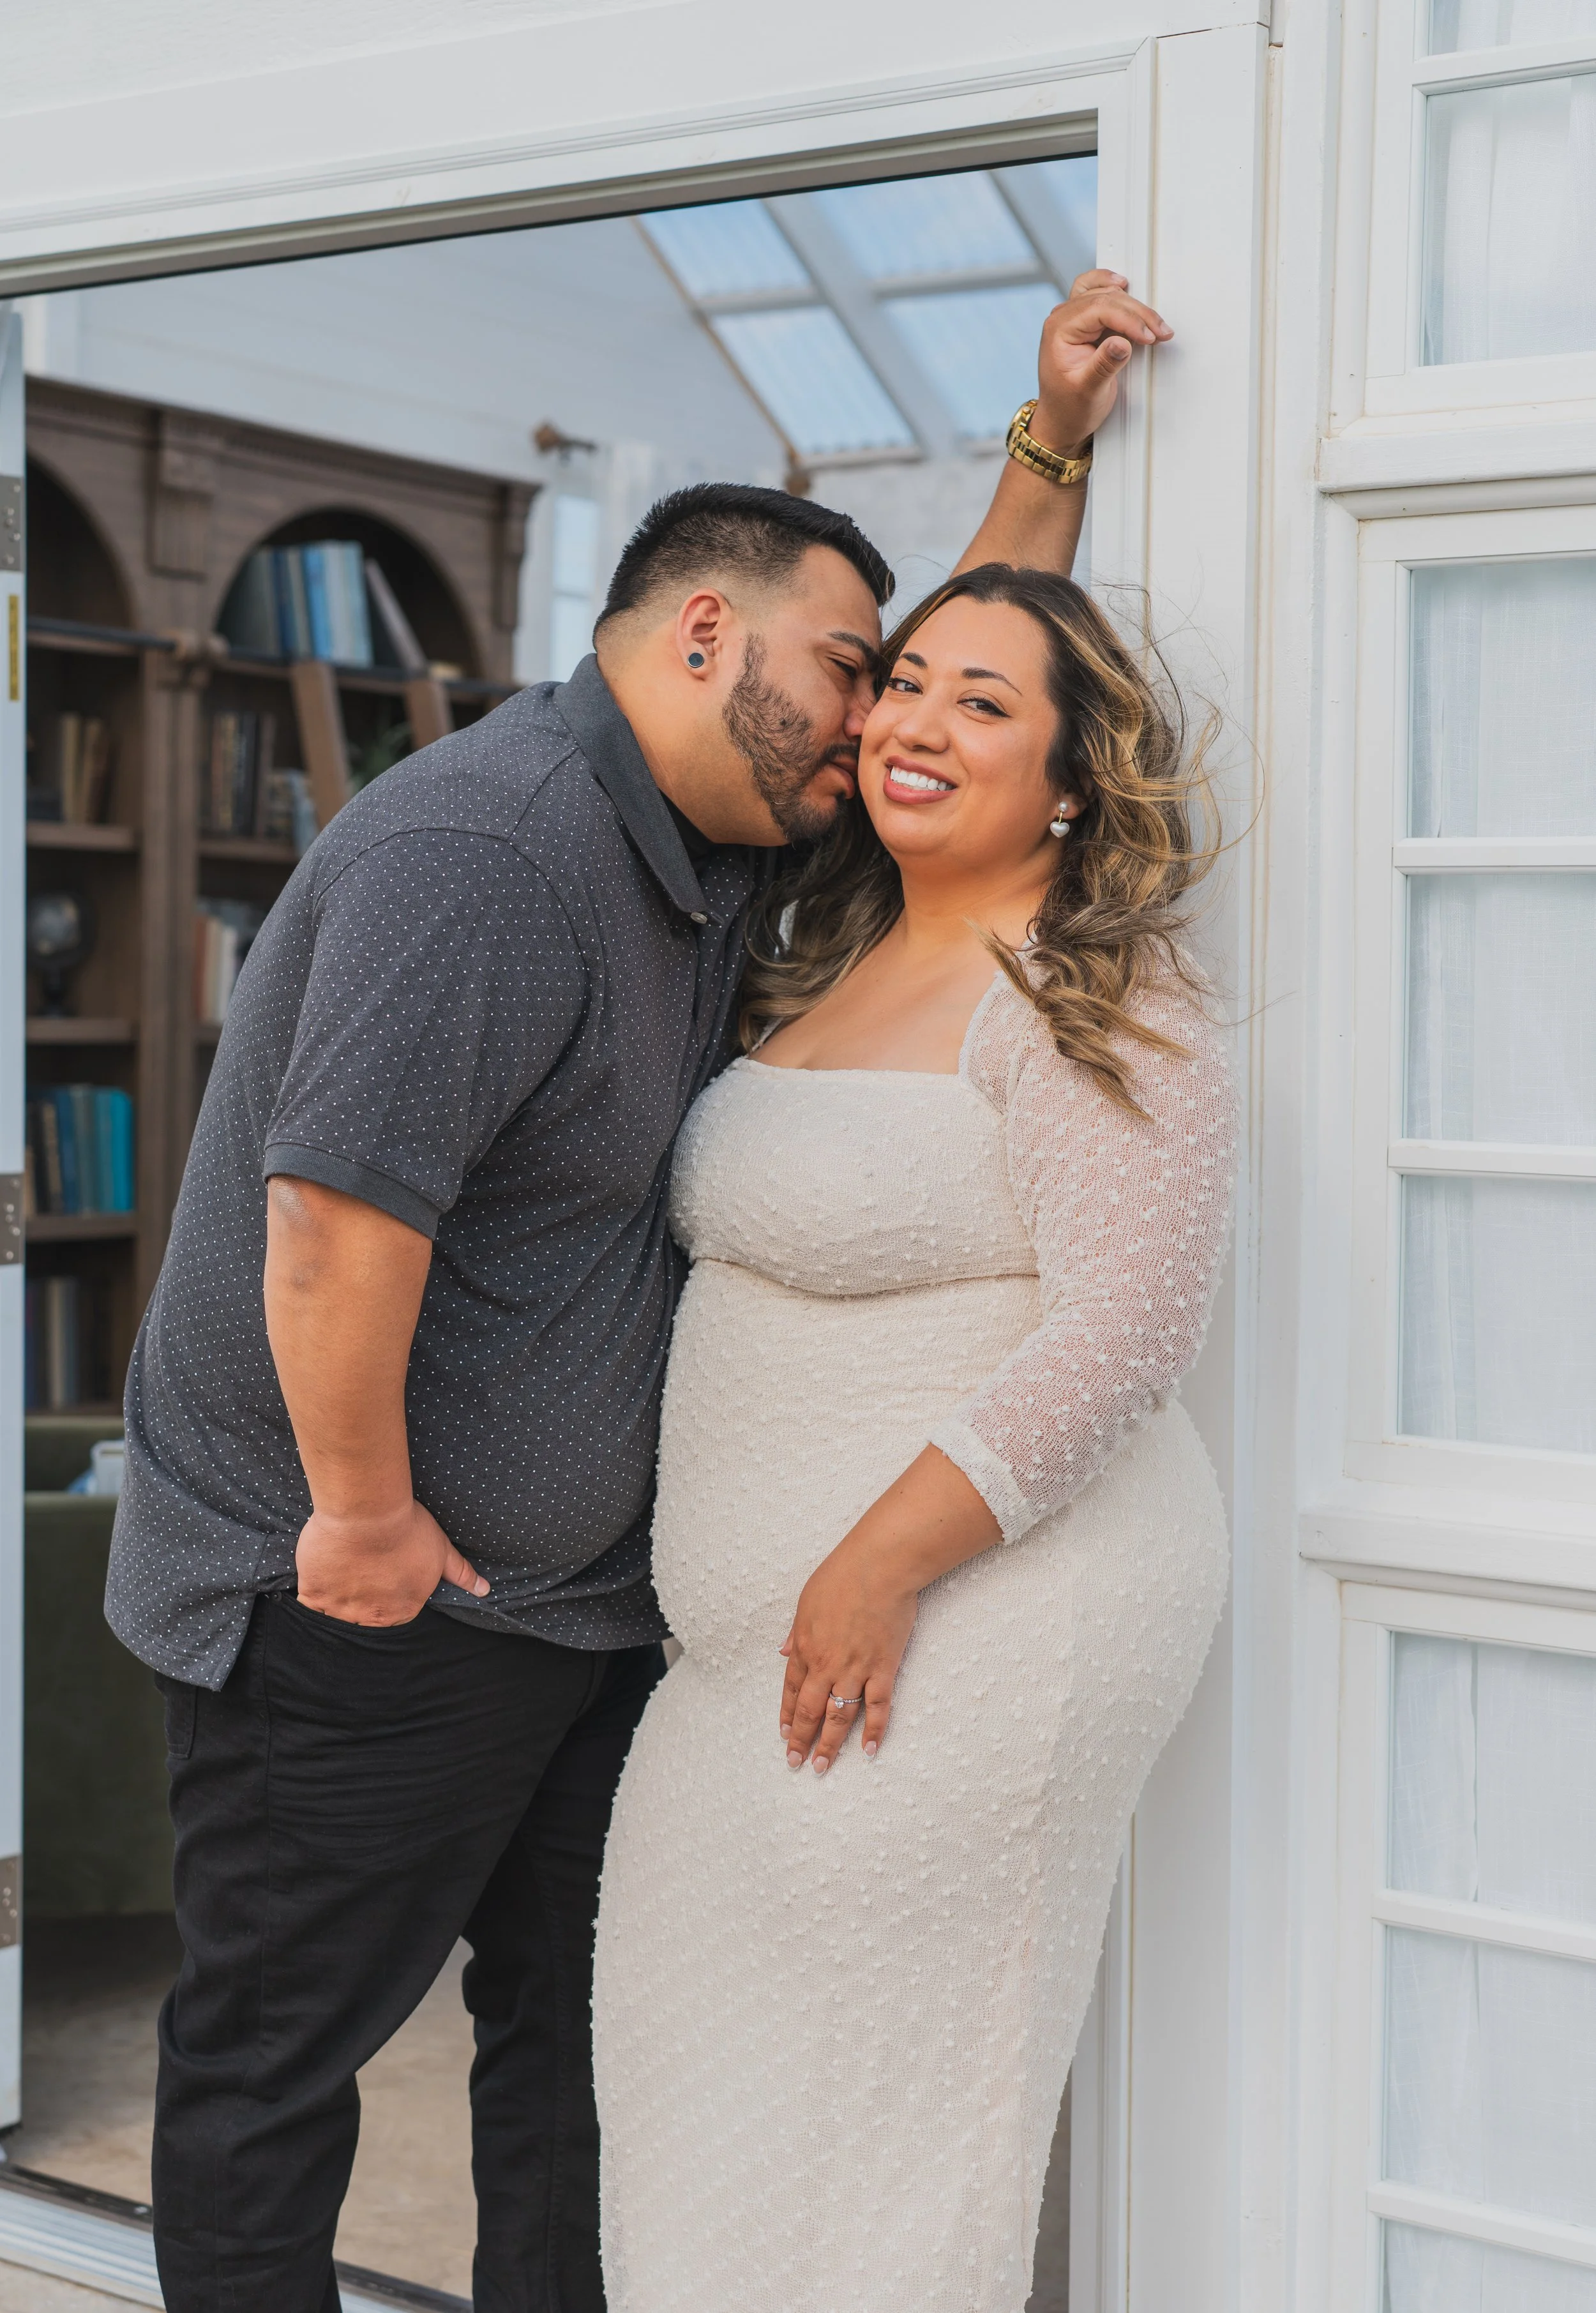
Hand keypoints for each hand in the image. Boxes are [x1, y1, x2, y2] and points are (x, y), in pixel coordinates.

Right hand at [294, 1497, 487, 1625]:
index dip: (390, 1588)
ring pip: (338, 1610)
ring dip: (340, 1592)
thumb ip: (461, 1574)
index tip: (384, 1567)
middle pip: (366, 1613)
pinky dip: (314, 1588)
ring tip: (344, 1562)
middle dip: (365, 1593)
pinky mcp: (314, 1595)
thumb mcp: (441, 1551)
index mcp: (403, 1611)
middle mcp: (372, 1617)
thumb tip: (485, 1590)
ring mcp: (341, 1609)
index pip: (397, 1610)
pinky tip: (322, 1568)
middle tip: (363, 1563)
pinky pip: (311, 1602)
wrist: (367, 1512)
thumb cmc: (407, 1527)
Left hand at [778, 1534, 918, 1773]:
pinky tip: (869, 1750)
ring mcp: (855, 1669)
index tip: (784, 1735)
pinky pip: (878, 1707)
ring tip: (821, 1767)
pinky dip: (874, 1730)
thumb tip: (783, 1652)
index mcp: (805, 1647)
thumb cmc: (842, 1576)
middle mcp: (826, 1664)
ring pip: (838, 1716)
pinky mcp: (883, 1668)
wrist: (879, 1567)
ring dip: (829, 1744)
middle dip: (801, 1740)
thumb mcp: (806, 1602)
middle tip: (796, 1762)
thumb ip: (796, 1632)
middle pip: (809, 1710)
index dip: (787, 1715)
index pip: (791, 1690)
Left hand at [1031, 269, 1172, 456]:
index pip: (1100, 309)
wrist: (1060, 420)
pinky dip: (1114, 290)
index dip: (1129, 320)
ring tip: (1154, 324)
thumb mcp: (1088, 392)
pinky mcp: (1082, 322)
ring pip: (1106, 293)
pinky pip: (1097, 293)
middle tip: (1162, 333)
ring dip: (1134, 305)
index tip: (1150, 337)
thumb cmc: (1070, 409)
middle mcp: (1063, 318)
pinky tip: (1124, 285)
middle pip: (1107, 298)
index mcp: (1059, 330)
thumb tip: (1122, 343)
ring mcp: (1072, 317)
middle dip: (1138, 314)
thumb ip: (1104, 366)